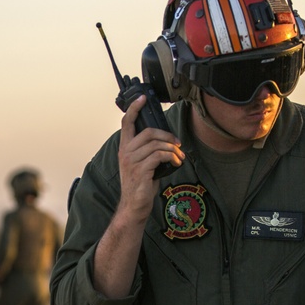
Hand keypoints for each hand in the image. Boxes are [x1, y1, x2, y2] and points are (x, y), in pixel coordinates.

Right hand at [117, 95, 183, 221]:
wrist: (134, 206)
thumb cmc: (140, 185)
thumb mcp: (141, 164)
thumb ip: (147, 151)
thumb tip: (166, 141)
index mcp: (124, 148)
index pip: (126, 123)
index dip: (134, 109)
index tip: (142, 99)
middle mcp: (125, 152)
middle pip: (148, 131)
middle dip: (167, 135)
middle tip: (177, 143)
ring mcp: (132, 161)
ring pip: (156, 144)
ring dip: (172, 149)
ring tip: (179, 157)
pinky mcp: (141, 170)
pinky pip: (159, 156)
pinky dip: (171, 157)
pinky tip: (176, 163)